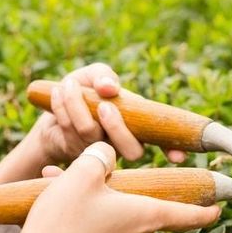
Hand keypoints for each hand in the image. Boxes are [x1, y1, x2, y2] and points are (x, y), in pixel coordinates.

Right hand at [2, 143, 219, 232]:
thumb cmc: (63, 223)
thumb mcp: (82, 175)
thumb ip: (101, 156)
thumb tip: (107, 155)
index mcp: (146, 217)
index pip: (188, 214)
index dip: (206, 209)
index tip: (219, 208)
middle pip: (144, 206)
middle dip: (120, 184)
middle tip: (91, 168)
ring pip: (116, 214)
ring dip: (94, 196)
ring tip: (60, 181)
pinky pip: (99, 228)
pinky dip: (83, 213)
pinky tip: (54, 201)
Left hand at [34, 63, 186, 163]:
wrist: (52, 102)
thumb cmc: (84, 88)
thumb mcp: (95, 75)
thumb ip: (104, 75)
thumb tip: (110, 88)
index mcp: (137, 122)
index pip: (161, 140)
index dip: (171, 150)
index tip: (178, 157)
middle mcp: (121, 142)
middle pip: (132, 151)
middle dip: (118, 128)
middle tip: (104, 106)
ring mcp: (99, 151)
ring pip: (93, 137)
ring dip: (78, 107)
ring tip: (69, 85)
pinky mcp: (74, 153)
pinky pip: (70, 133)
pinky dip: (62, 108)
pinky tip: (57, 93)